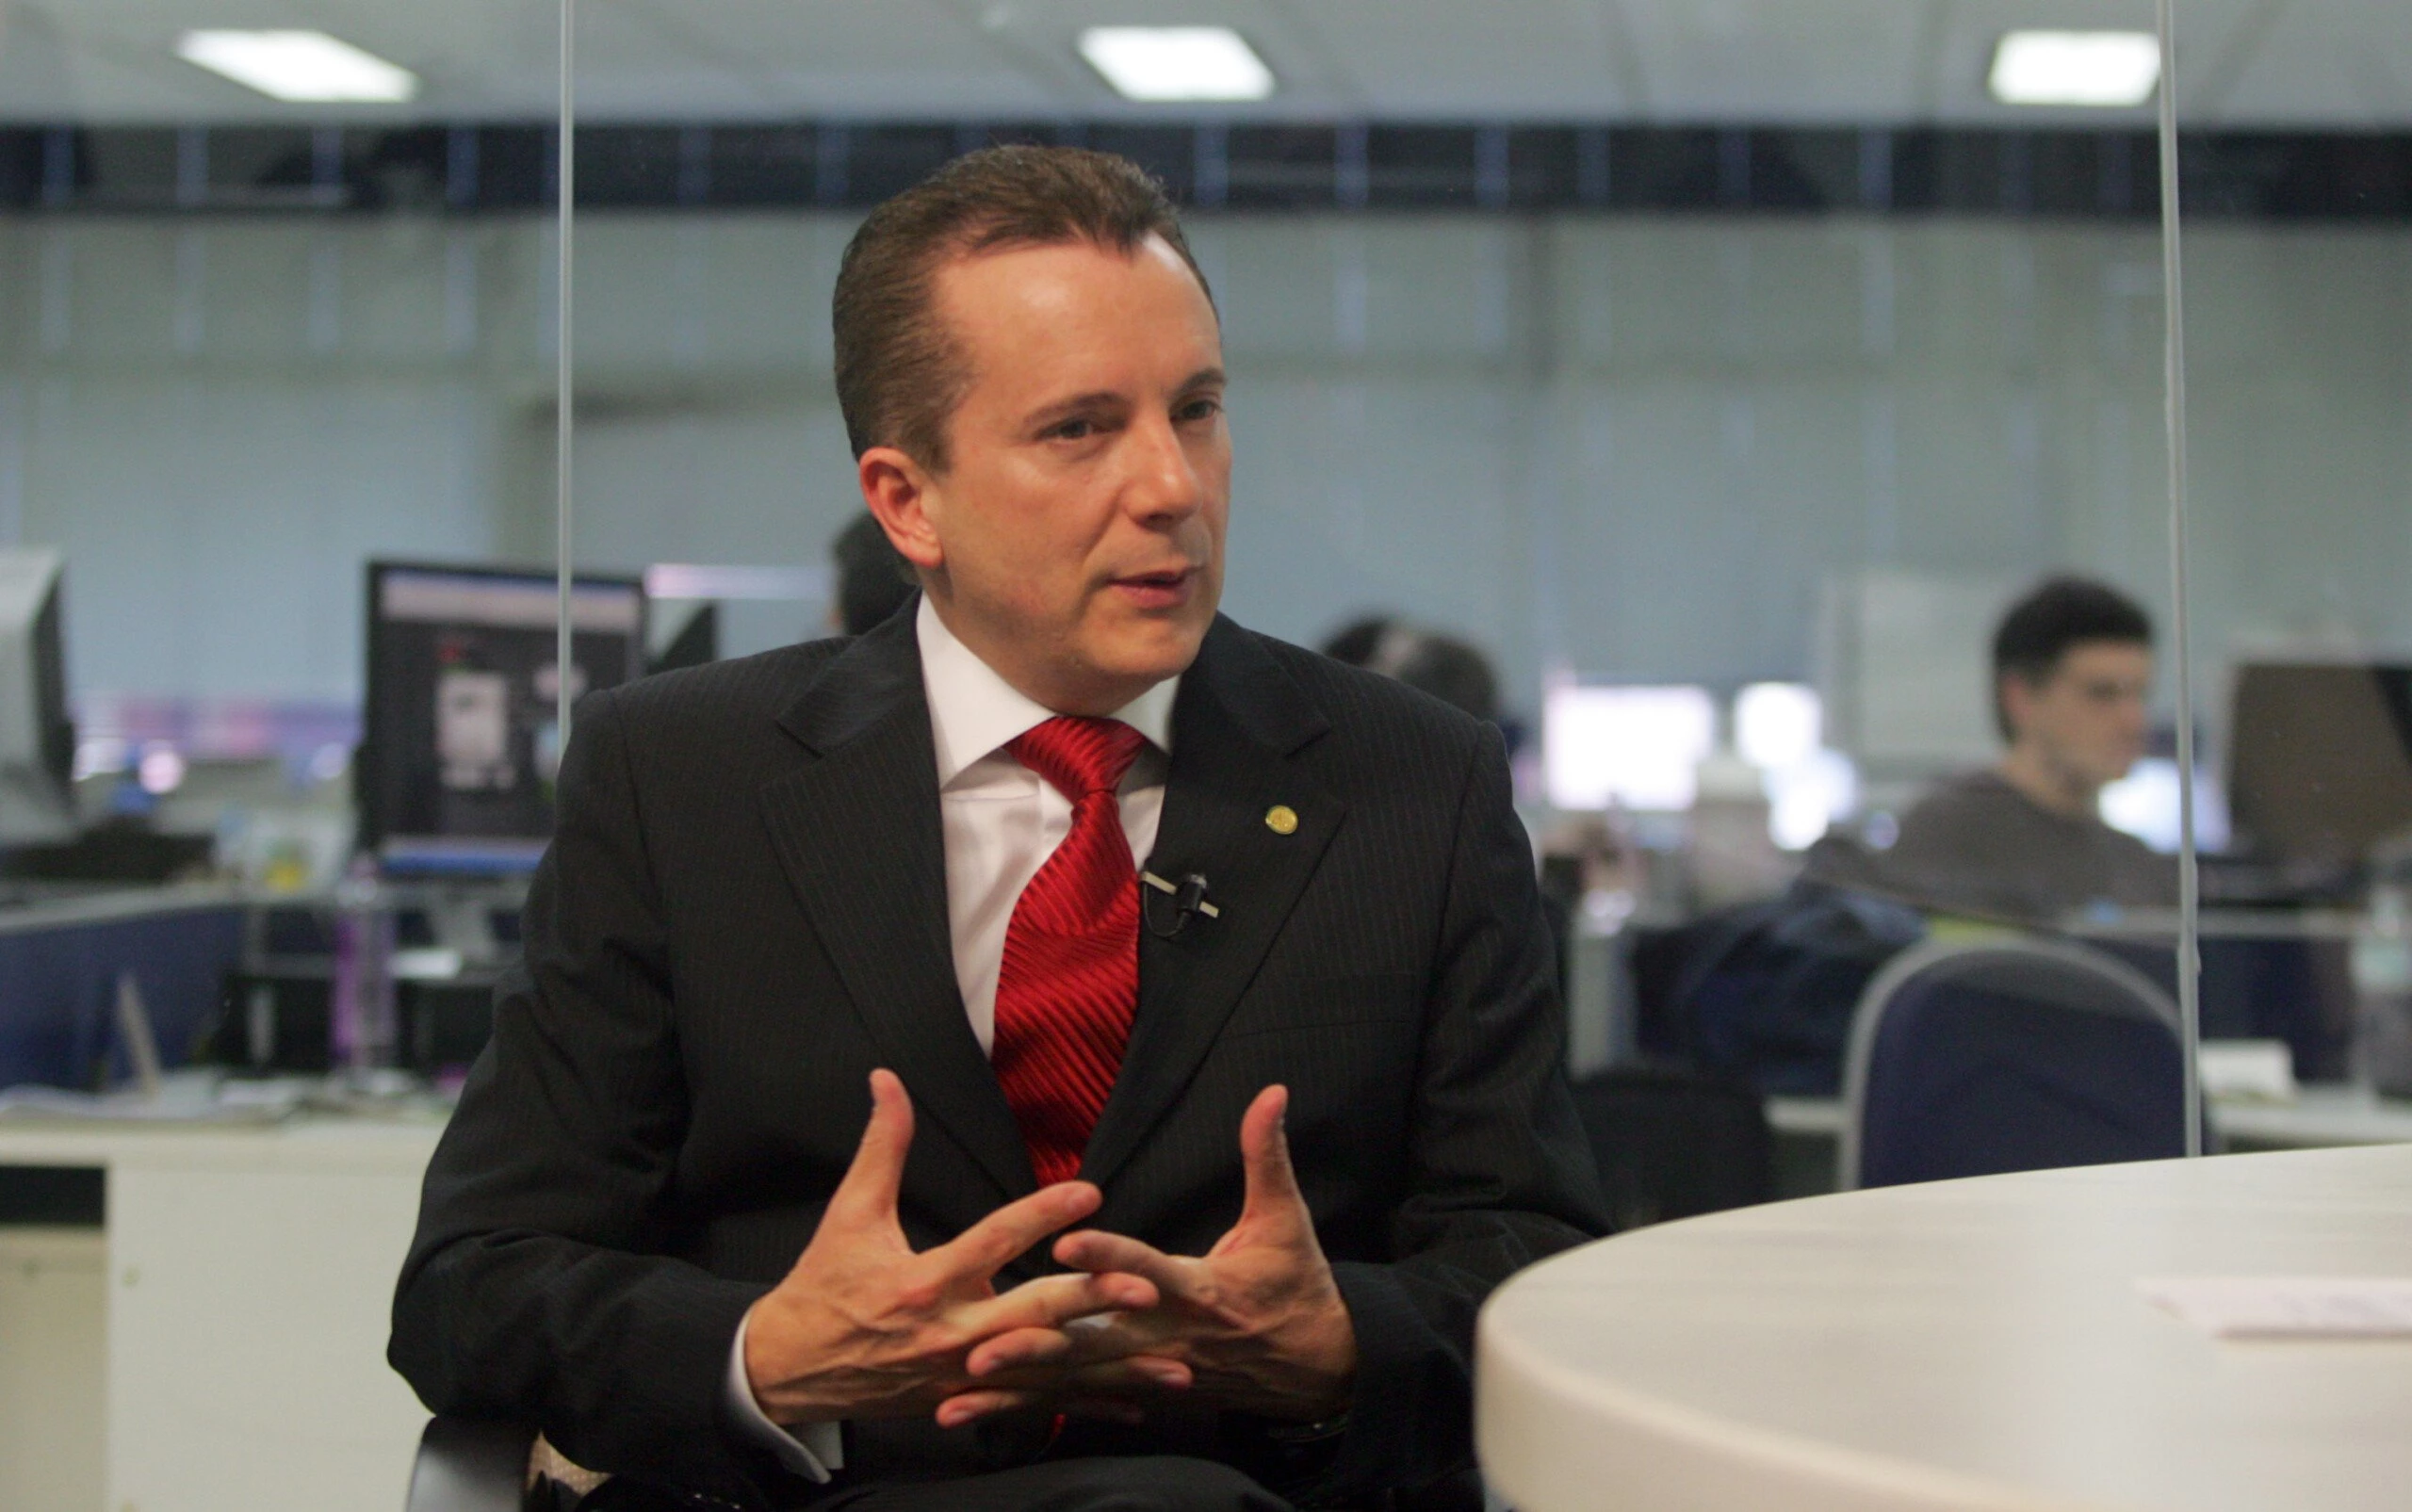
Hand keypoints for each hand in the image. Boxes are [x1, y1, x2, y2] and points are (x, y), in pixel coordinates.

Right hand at [742, 1070, 1177, 1426]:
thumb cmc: (823, 1286)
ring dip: (1107, 1363)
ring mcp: (963, 1375)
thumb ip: (881, 1146)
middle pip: (1031, 1315)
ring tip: (1164, 1357)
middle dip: (1090, 1302)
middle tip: (1144, 1284)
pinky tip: (1133, 1402)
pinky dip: (1086, 1403)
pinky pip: (1038, 1403)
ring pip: (1046, 1369)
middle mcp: (948, 1335)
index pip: (991, 1243)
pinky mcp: (970, 1400)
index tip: (1087, 1191)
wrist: (789, 1370)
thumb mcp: (849, 1213)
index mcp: (921, 1284)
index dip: (1040, 1216)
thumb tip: (887, 1080)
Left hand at [948, 1085, 1357, 1423]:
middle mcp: (1169, 1335)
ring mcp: (1154, 1369)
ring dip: (1026, 1380)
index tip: (1066, 1241)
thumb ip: (1267, 1156)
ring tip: (969, 1377)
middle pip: (1097, 1340)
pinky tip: (988, 1406)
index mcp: (1200, 1289)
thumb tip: (1271, 1094)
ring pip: (1081, 1376)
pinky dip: (1036, 1404)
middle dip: (1041, 1343)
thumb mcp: (1287, 1219)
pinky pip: (1083, 1399)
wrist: (1318, 1368)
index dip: (1109, 1257)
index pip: (1148, 1271)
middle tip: (982, 1345)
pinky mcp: (1145, 1387)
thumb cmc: (1298, 1286)